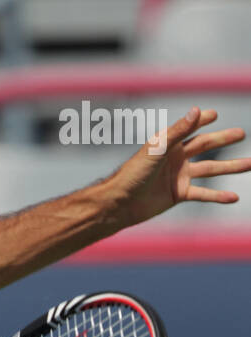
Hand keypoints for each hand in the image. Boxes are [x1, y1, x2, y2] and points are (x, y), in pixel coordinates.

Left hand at [110, 107, 250, 227]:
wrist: (121, 203)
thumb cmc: (134, 172)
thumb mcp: (158, 149)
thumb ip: (179, 131)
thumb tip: (198, 110)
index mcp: (170, 143)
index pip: (191, 128)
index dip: (203, 120)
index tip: (215, 115)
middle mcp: (176, 158)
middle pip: (206, 146)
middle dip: (224, 140)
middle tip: (242, 134)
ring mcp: (179, 176)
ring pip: (210, 170)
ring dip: (230, 167)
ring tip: (249, 164)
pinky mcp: (179, 194)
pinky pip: (203, 194)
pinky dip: (218, 196)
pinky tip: (233, 196)